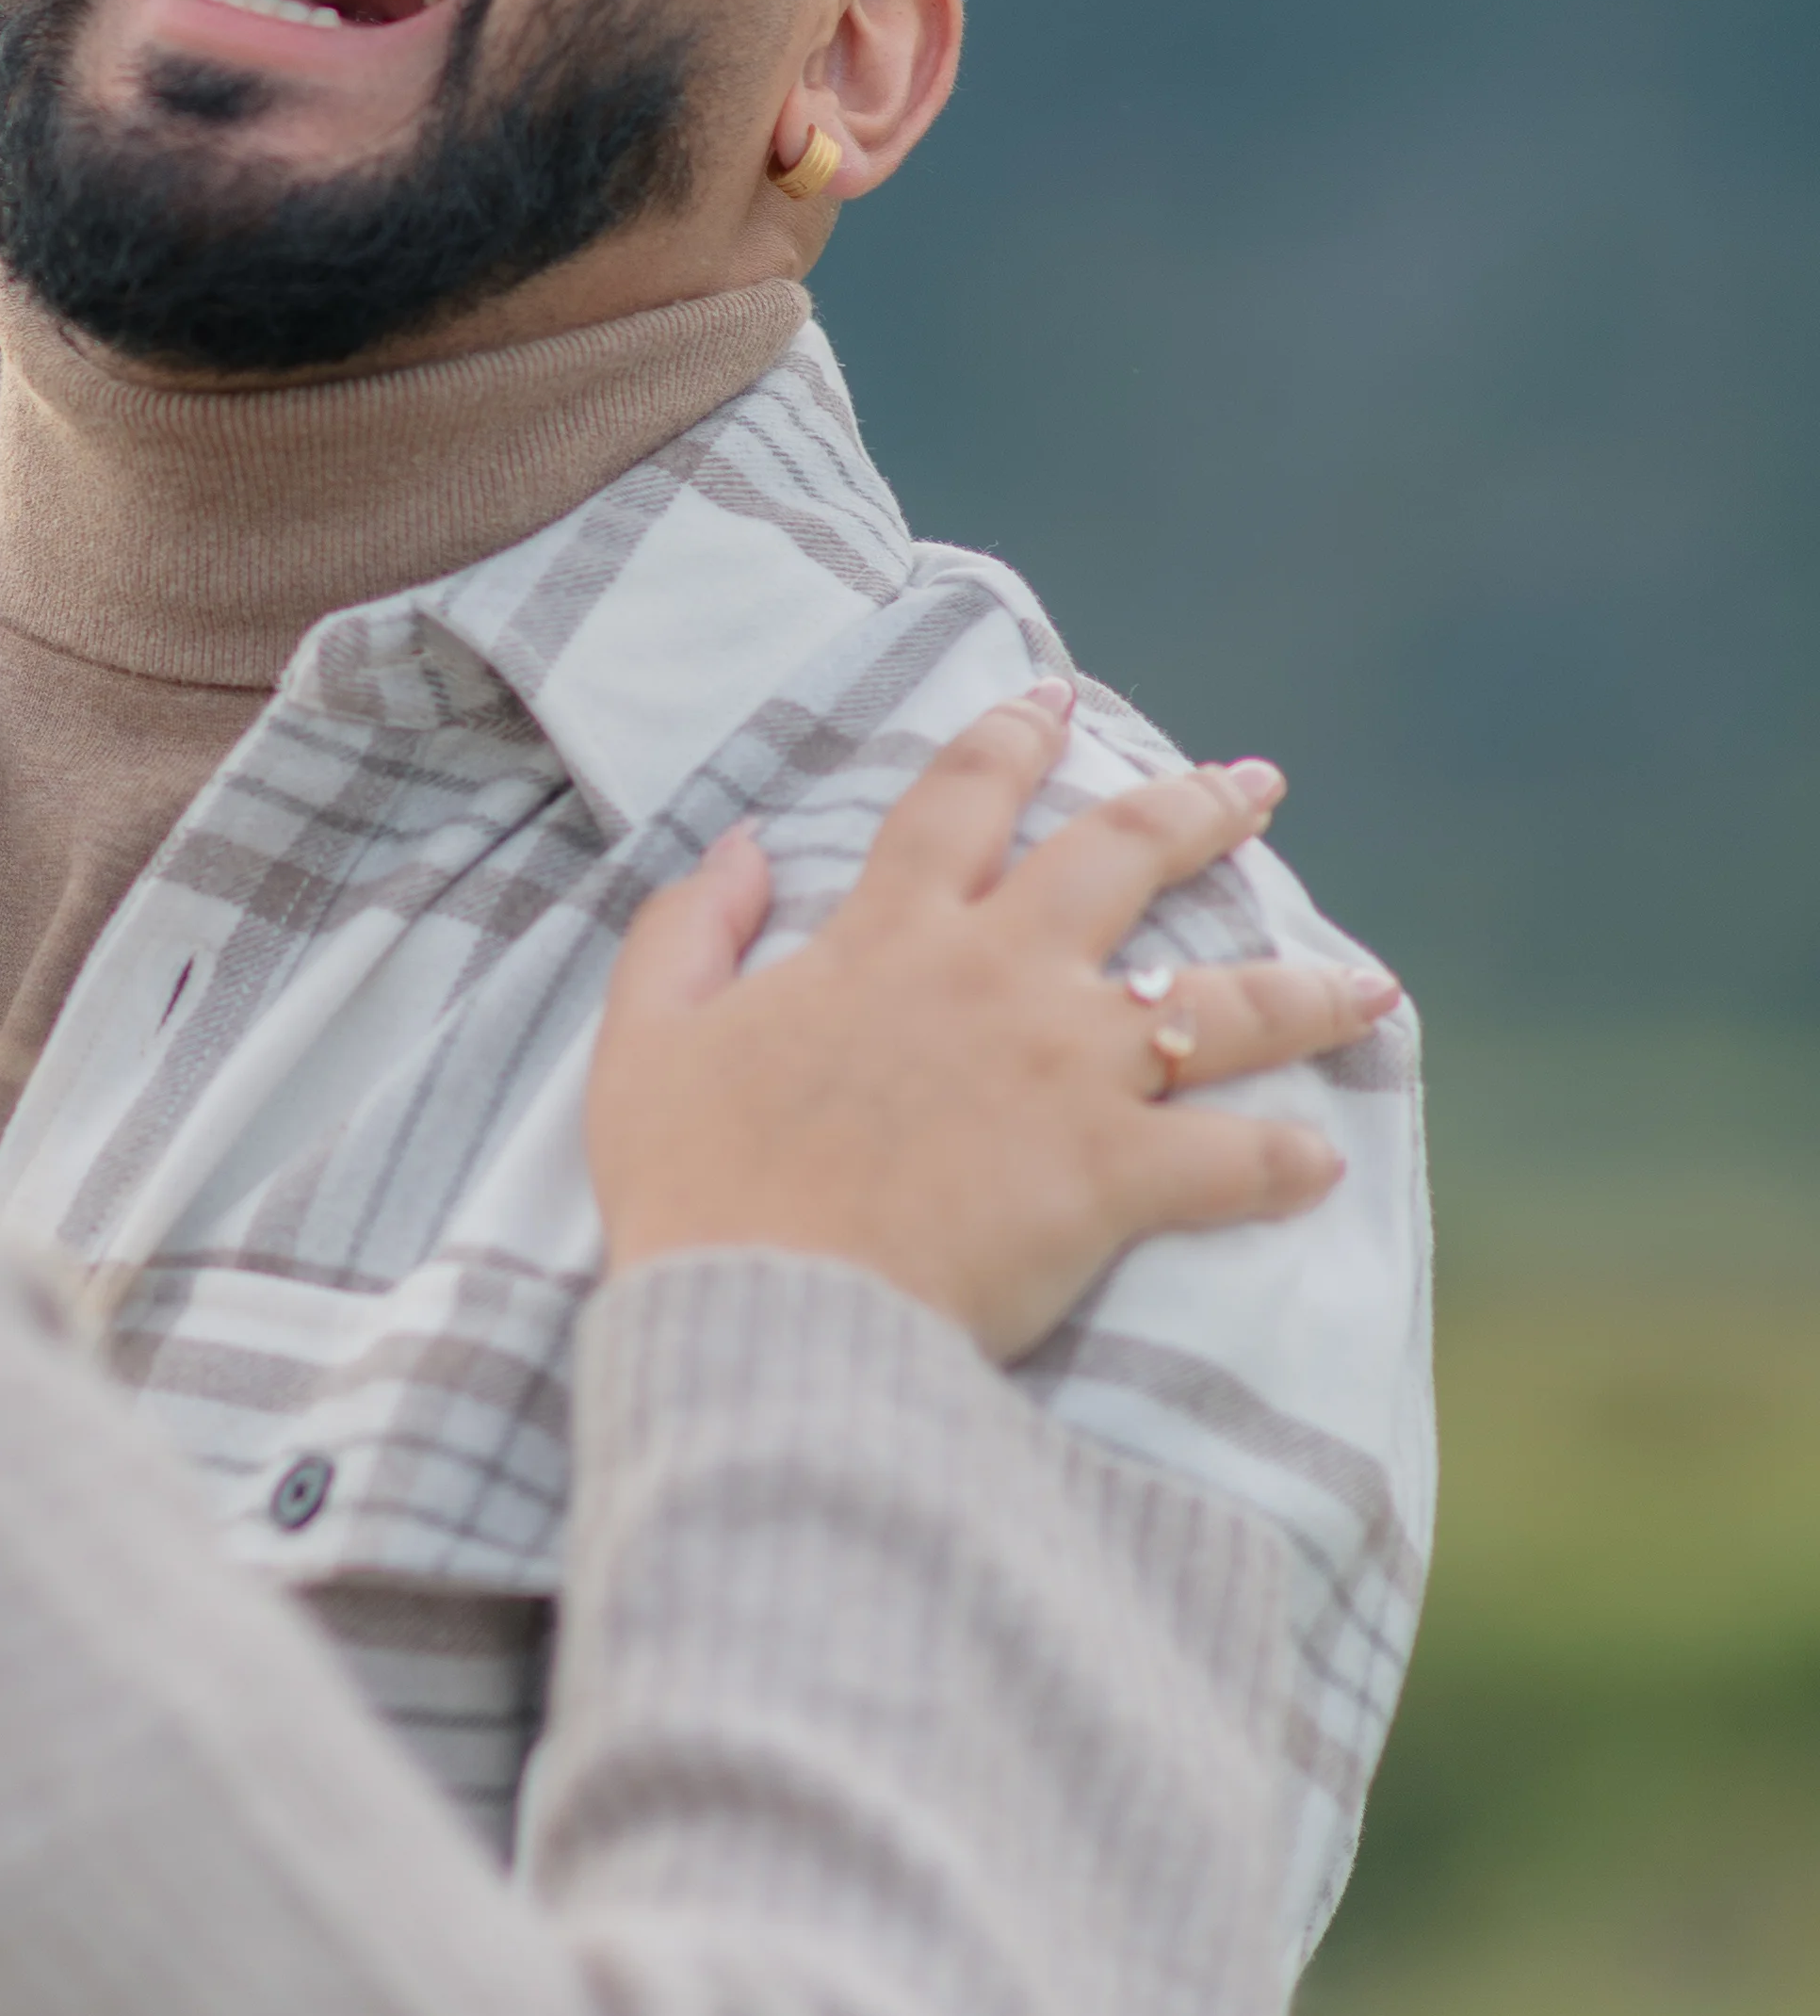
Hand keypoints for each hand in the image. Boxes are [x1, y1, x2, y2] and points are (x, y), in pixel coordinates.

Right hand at [588, 685, 1396, 1361]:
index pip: (959, 803)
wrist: (764, 1311)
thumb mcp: (648, 1041)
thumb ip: (689, 931)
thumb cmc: (696, 1187)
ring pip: (1220, 1003)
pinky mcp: (1112, 1174)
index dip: (1010, 741)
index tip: (1058, 705)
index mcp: (887, 940)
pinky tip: (1319, 1166)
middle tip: (1256, 787)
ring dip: (1305, 988)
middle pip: (1121, 860)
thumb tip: (742, 846)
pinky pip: (1230, 1161)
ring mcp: (1066, 1071)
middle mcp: (996, 979)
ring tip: (1368, 982)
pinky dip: (1282, 1165)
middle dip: (1197, 810)